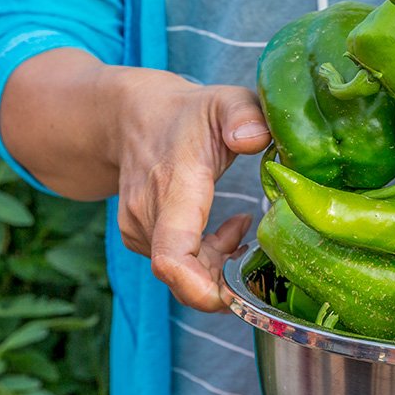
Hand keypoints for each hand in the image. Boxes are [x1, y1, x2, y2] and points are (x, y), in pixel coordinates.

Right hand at [112, 68, 271, 310]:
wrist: (134, 116)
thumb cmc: (190, 112)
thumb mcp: (227, 99)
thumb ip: (245, 114)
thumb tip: (253, 139)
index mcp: (174, 187)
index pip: (173, 257)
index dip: (202, 289)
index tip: (237, 295)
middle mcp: (148, 215)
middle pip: (185, 278)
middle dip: (228, 282)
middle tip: (261, 254)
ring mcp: (140, 229)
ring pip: (184, 275)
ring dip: (221, 266)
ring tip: (244, 228)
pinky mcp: (142, 237)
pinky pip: (178, 265)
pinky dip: (208, 259)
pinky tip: (228, 230)